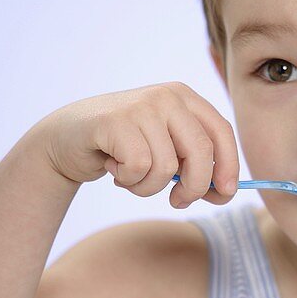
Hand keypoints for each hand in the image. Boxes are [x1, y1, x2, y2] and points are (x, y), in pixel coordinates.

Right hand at [34, 81, 238, 207]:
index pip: (222, 133)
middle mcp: (168, 96)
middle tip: (178, 201)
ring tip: (131, 177)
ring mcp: (142, 105)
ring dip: (149, 187)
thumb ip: (195, 165)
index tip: (225, 194)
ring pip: (167, 167)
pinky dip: (128, 180)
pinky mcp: (116, 121)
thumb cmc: (123, 148)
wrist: (67, 139)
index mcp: (186, 98)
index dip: (229, 167)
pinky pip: (139, 168)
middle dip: (194, 187)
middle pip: (201, 152)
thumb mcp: (166, 151)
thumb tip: (225, 192)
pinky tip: (114, 167)